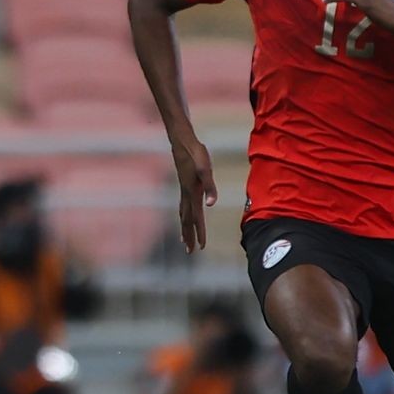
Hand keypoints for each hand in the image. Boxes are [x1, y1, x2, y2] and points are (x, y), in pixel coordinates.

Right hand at [171, 136, 216, 253]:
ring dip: (184, 229)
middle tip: (191, 252)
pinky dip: (184, 216)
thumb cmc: (196, 153)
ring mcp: (183, 190)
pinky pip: (183, 206)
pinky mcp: (184, 185)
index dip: (199, 232)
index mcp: (192, 192)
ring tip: (185, 241)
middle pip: (186, 220)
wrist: (182, 141)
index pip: (196, 217)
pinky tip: (186, 217)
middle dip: (189, 236)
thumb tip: (211, 204)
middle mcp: (186, 194)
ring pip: (183, 214)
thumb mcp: (206, 168)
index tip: (201, 246)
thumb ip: (210, 186)